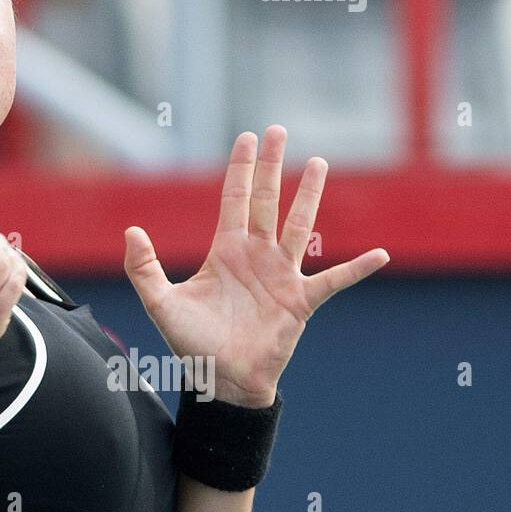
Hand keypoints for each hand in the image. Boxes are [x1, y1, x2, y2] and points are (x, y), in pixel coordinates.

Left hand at [123, 126, 389, 407]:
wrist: (220, 381)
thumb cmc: (191, 343)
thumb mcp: (160, 303)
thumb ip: (142, 268)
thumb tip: (131, 230)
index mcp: (226, 250)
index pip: (235, 199)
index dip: (241, 169)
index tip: (247, 137)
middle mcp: (256, 255)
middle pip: (267, 200)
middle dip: (272, 165)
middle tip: (278, 130)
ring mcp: (281, 276)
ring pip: (298, 226)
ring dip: (309, 196)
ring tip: (319, 163)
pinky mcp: (301, 302)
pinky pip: (334, 280)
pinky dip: (356, 268)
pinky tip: (379, 254)